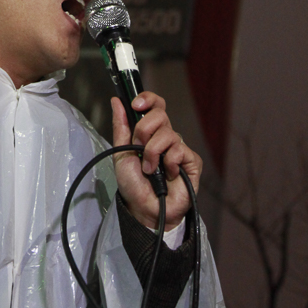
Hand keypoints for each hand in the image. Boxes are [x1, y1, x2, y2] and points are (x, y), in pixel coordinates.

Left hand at [111, 93, 201, 230]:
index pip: (155, 105)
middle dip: (144, 130)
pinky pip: (180, 150)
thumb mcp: (120, 152)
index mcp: (150, 132)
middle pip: (160, 114)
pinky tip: (168, 175)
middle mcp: (166, 137)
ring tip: (150, 170)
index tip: (136, 105)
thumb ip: (120, 126)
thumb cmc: (133, 184)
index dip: (148, 99)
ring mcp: (179, 148)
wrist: (144, 209)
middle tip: (139, 148)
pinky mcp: (192, 161)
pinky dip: (169, 163)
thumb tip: (116, 100)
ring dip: (152, 153)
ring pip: (168, 133)